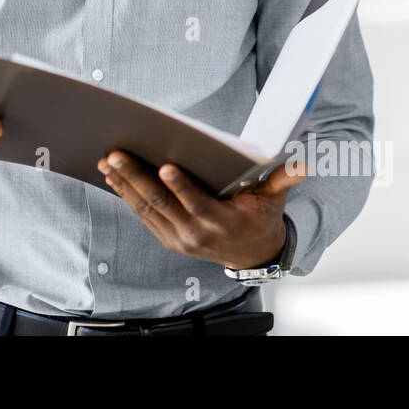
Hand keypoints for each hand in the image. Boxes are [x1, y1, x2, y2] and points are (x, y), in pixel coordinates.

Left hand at [97, 151, 305, 270]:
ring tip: (107, 161)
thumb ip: (283, 180)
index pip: (198, 204)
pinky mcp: (167, 237)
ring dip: (124, 185)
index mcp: (222, 224)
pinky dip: (125, 195)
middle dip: (136, 178)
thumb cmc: (261, 217)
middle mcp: (196, 234)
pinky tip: (112, 176)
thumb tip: (302, 163)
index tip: (165, 165)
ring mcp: (178, 238)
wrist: (251, 254)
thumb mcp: (275, 199)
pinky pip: (142, 215)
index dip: (181, 186)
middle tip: (116, 155)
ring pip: (146, 209)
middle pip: (161, 204)